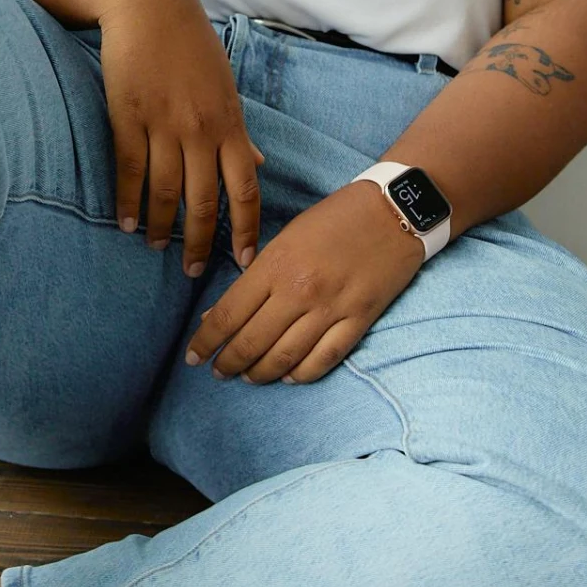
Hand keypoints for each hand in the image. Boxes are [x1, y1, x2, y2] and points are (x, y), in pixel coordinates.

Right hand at [96, 0, 264, 277]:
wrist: (149, 2)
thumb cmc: (190, 43)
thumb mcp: (225, 86)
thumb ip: (238, 130)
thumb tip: (258, 161)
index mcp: (230, 122)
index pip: (245, 187)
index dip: (246, 229)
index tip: (245, 261)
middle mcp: (202, 129)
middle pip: (205, 200)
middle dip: (202, 242)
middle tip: (195, 271)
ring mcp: (164, 124)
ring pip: (165, 191)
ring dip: (160, 226)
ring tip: (154, 247)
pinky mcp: (129, 116)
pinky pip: (130, 170)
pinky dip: (127, 201)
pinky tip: (124, 222)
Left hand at [186, 178, 423, 383]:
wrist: (393, 209)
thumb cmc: (335, 219)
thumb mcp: (286, 238)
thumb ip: (254, 277)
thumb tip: (218, 315)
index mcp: (276, 264)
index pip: (229, 314)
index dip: (205, 341)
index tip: (193, 356)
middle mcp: (299, 290)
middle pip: (252, 342)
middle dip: (228, 363)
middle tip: (218, 373)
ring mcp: (331, 308)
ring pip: (285, 357)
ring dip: (260, 373)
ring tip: (248, 377)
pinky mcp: (359, 319)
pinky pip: (324, 359)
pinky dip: (302, 374)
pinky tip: (288, 376)